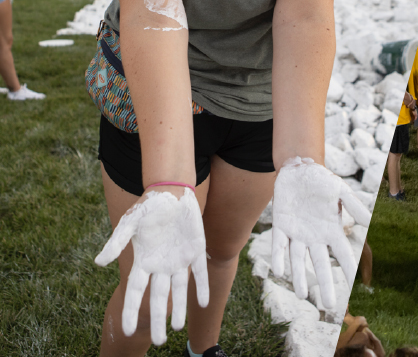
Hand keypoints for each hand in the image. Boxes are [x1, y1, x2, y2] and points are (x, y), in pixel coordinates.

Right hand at [94, 187, 209, 344]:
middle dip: (157, 319)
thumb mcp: (130, 223)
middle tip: (158, 342)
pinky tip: (201, 304)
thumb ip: (116, 242)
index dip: (132, 310)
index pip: (135, 292)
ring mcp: (179, 260)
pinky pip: (199, 274)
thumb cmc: (148, 206)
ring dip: (178, 310)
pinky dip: (200, 288)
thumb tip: (99, 262)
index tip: (126, 331)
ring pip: (179, 290)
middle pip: (158, 298)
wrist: (172, 192)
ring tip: (176, 330)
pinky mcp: (195, 252)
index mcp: (143, 261)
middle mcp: (161, 265)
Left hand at [271, 157, 372, 311]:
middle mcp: (314, 237)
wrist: (299, 169)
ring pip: (298, 260)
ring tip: (302, 296)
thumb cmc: (323, 180)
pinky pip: (279, 246)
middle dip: (325, 285)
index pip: (342, 253)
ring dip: (299, 278)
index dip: (348, 268)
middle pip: (320, 265)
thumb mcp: (341, 190)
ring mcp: (297, 234)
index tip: (355, 285)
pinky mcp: (281, 227)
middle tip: (329, 305)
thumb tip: (369, 221)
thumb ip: (354, 205)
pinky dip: (279, 258)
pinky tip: (279, 272)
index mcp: (331, 230)